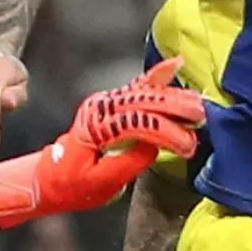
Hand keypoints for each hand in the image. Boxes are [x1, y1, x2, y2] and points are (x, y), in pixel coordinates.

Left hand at [0, 58, 204, 229]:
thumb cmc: (72, 185)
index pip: (137, 123)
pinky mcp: (110, 104)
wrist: (50, 178)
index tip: (187, 145)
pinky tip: (176, 64)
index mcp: (95, 128)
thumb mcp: (100, 184)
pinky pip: (137, 87)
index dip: (166, 132)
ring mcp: (104, 103)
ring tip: (198, 103)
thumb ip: (127, 165)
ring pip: (144, 93)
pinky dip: (156, 77)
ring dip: (173, 95)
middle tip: (202, 116)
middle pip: (143, 102)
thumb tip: (153, 146)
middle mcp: (99, 109)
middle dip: (175, 107)